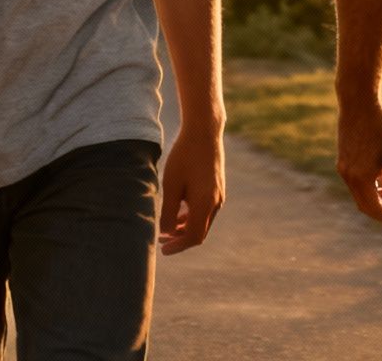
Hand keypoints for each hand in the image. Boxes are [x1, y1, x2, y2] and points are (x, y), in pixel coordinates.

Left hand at [160, 123, 225, 254]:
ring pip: (203, 222)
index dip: (178, 246)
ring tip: (167, 229)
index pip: (193, 236)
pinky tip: (179, 213)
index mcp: (205, 204)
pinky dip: (192, 217)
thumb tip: (166, 233)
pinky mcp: (218, 188)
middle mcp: (216, 203)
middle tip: (162, 242)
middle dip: (181, 240)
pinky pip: (206, 210)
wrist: (204, 132)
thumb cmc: (184, 157)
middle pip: (200, 232)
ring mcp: (219, 195)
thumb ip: (169, 211)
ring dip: (186, 229)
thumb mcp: (171, 185)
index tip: (162, 249)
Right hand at [335, 95, 381, 225]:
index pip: (372, 207)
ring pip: (360, 191)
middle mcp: (348, 175)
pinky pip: (356, 180)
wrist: (357, 102)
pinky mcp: (343, 158)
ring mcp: (343, 167)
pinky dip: (370, 184)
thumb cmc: (379, 126)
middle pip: (364, 203)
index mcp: (360, 177)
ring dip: (377, 196)